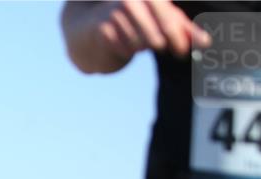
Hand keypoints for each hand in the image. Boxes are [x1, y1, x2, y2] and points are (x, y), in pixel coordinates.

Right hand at [63, 0, 210, 72]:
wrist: (95, 23)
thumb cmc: (136, 19)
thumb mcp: (163, 18)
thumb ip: (184, 29)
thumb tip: (206, 42)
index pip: (170, 21)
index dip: (179, 38)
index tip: (183, 51)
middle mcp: (132, 1)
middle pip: (156, 38)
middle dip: (162, 46)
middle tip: (164, 47)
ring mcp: (115, 15)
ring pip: (140, 46)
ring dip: (142, 47)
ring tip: (139, 40)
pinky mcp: (103, 30)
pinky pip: (125, 51)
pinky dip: (127, 51)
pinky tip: (124, 42)